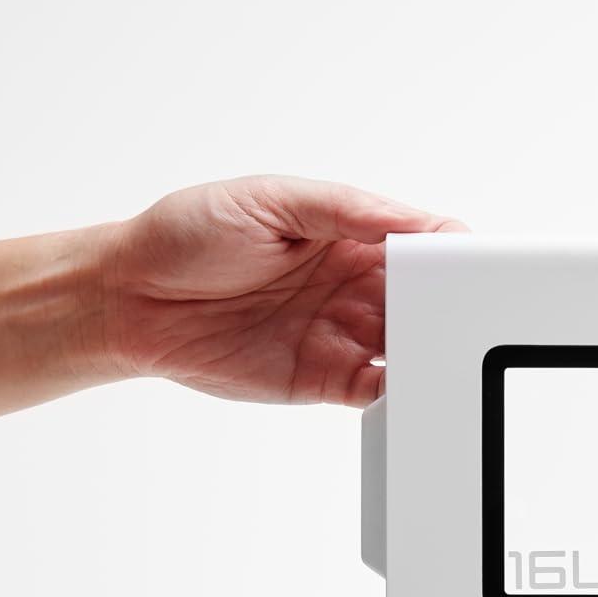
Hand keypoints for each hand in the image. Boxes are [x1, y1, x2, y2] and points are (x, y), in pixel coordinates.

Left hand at [93, 175, 464, 407]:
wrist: (129, 300)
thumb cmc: (186, 236)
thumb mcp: (268, 200)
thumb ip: (344, 209)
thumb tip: (409, 219)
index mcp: (349, 235)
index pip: (422, 243)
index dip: (451, 254)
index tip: (468, 264)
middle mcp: (354, 286)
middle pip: (427, 300)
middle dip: (450, 308)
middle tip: (462, 315)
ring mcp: (343, 335)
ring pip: (411, 349)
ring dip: (430, 354)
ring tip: (442, 354)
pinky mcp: (324, 379)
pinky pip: (378, 393)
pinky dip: (401, 396)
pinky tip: (411, 390)